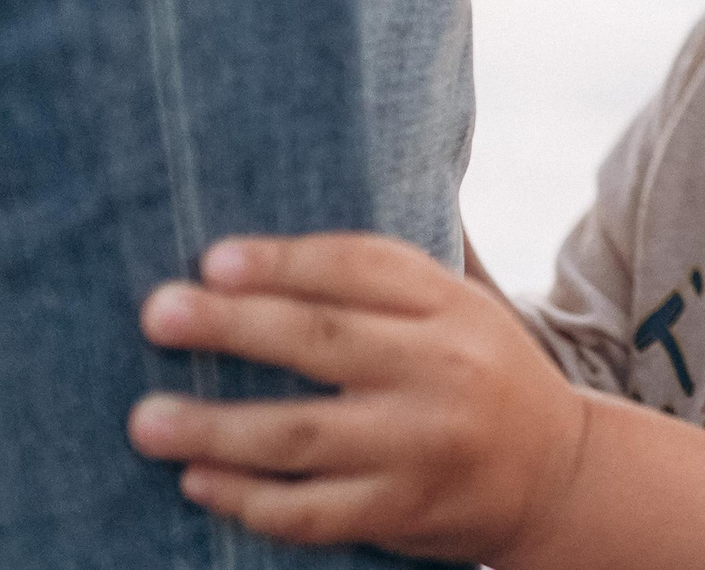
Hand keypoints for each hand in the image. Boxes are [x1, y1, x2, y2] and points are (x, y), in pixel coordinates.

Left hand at [129, 234, 588, 562]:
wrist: (557, 473)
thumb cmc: (481, 374)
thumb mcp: (465, 308)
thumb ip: (397, 271)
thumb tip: (319, 193)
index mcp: (453, 307)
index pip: (363, 267)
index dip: (284, 261)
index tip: (213, 259)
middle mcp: (443, 369)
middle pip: (322, 340)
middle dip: (231, 327)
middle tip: (157, 315)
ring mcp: (423, 445)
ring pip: (301, 434)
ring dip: (213, 428)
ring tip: (146, 421)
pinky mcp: (405, 511)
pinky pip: (311, 511)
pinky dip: (247, 499)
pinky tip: (198, 483)